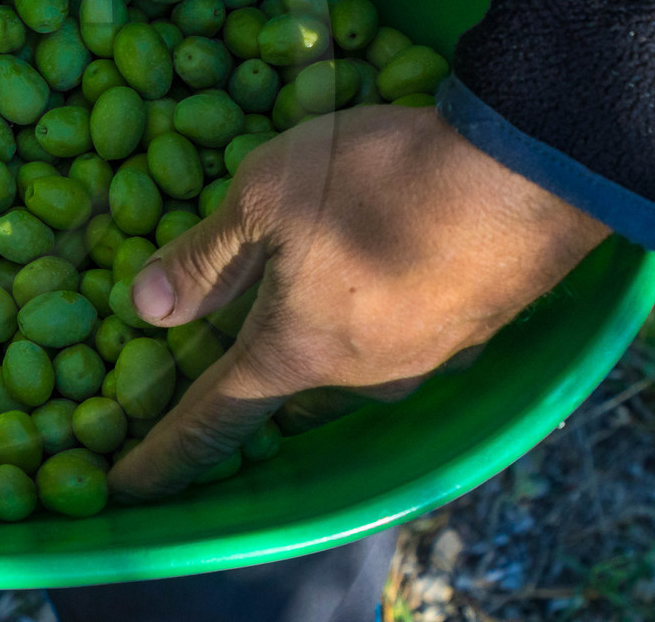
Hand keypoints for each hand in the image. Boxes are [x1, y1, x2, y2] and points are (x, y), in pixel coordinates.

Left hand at [108, 105, 608, 499]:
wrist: (526, 171)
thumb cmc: (375, 181)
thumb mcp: (262, 196)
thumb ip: (204, 259)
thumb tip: (148, 309)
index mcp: (294, 354)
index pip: (212, 420)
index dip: (165, 454)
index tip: (128, 484)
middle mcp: (359, 378)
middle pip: (283, 390)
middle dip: (248, 377)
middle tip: (217, 348)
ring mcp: (424, 362)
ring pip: (346, 365)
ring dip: (315, 340)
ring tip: (302, 295)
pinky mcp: (472, 333)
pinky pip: (399, 337)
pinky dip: (372, 315)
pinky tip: (377, 273)